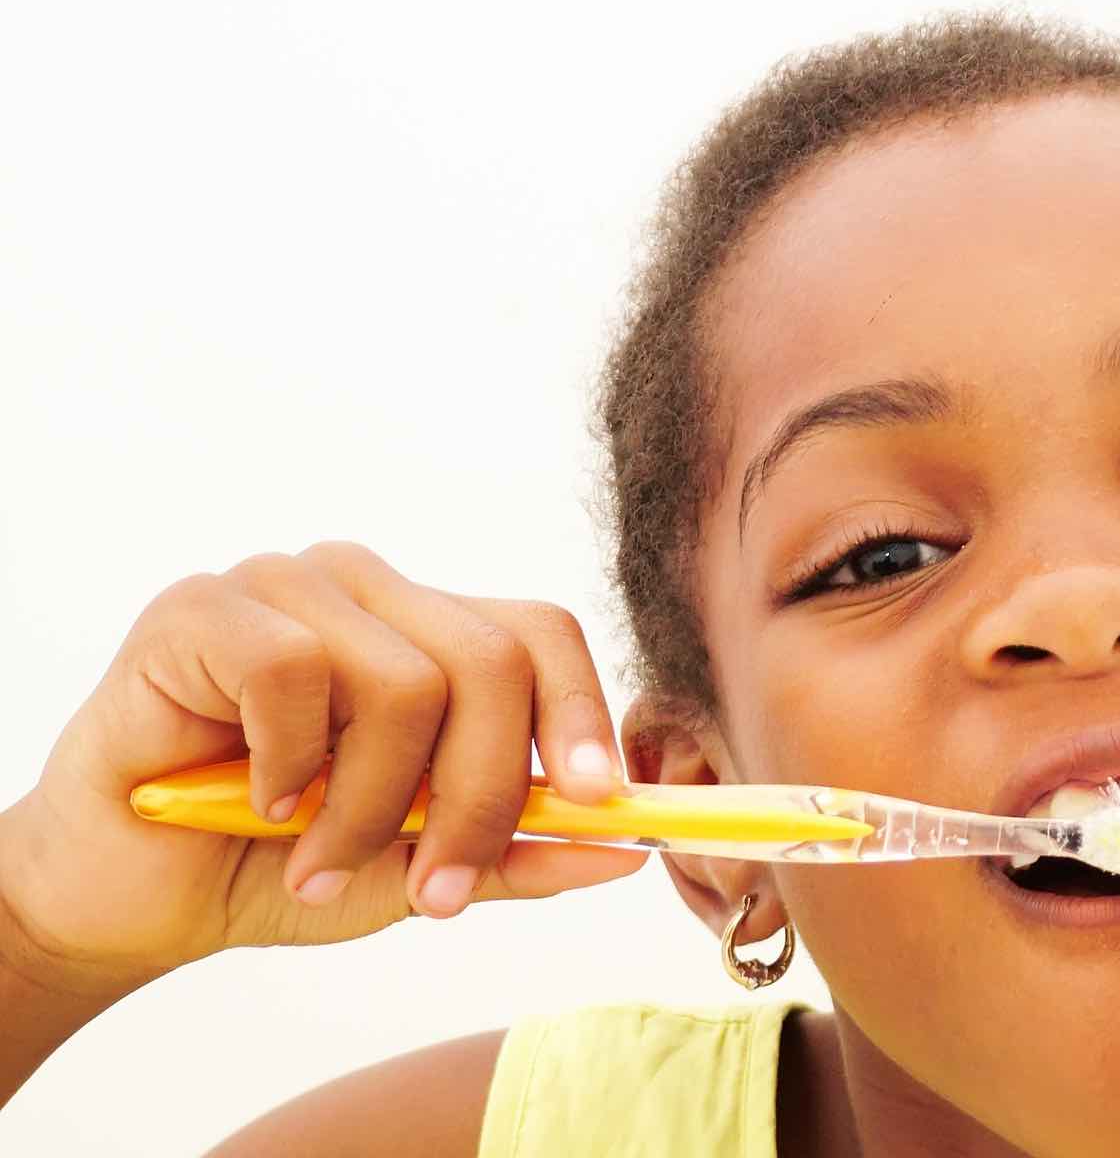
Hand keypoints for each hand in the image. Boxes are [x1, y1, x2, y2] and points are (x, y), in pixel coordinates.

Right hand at [0, 542, 646, 996]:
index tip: (598, 804)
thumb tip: (624, 852)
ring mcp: (289, 585)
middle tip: (434, 888)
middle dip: (479, 798)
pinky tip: (257, 796)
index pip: (540, 634)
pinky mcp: (206, 607)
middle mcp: (371, 591)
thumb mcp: (417, 869)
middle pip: (491, 663)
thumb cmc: (277, 864)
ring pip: (403, 683)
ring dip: (369, 809)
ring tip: (318, 857)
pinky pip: (296, 672)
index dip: (582, 714)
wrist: (133, 896)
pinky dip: (288, 765)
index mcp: (430, 632)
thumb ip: (514, 853)